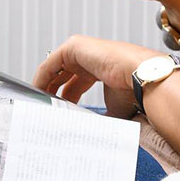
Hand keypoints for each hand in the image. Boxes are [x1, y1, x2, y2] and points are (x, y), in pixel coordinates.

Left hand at [32, 34, 159, 117]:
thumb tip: (92, 134)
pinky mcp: (74, 46)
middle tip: (44, 110)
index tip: (56, 113)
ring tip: (39, 104)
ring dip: (44, 86)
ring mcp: (82, 50)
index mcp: (101, 69)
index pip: (75, 84)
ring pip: (54, 68)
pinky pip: (50, 63)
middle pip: (62, 76)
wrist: (141, 77)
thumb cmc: (134, 91)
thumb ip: (101, 117)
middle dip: (51, 93)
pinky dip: (41, 78)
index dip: (64, 99)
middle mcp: (90, 58)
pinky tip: (38, 92)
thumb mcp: (113, 109)